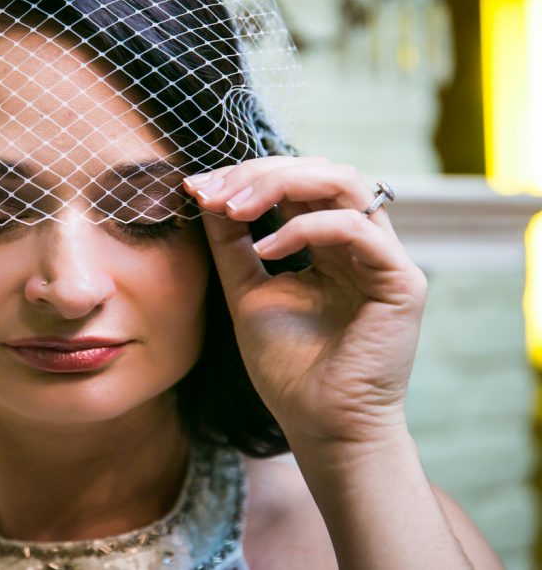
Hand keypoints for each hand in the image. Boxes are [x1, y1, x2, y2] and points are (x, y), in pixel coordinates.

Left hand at [183, 157, 426, 447]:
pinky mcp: (402, 281)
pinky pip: (355, 228)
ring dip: (279, 184)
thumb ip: (231, 242)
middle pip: (319, 171)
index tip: (195, 186)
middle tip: (210, 191)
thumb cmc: (286, 366)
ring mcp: (385, 258)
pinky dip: (304, 228)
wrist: (318, 425)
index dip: (245, 175)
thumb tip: (204, 192)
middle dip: (257, 173)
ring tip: (231, 206)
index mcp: (329, 242)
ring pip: (344, 182)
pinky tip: (265, 247)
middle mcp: (361, 242)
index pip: (295, 183)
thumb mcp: (247, 289)